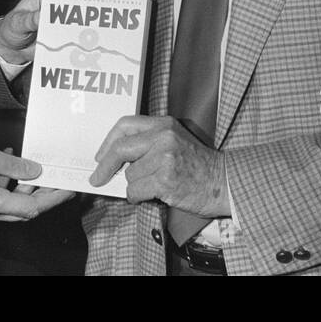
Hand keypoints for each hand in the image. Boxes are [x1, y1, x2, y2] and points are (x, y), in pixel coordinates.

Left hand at [0, 0, 104, 64]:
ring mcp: (65, 19)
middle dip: (96, 7)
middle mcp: (59, 4)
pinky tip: (97, 45)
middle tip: (108, 14)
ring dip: (95, 25)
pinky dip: (88, 39)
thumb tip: (41, 16)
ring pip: (84, 19)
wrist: (11, 48)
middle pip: (82, 2)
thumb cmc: (12, 29)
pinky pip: (79, 35)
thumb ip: (28, 20)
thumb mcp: (16, 23)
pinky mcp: (66, 34)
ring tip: (107, 31)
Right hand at [0, 138, 70, 222]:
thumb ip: (12, 165)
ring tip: (33, 165)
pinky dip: (7, 182)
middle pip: (23, 209)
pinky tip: (8, 162)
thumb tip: (35, 171)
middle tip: (59, 178)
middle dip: (43, 194)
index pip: (31, 208)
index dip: (53, 198)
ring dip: (24, 186)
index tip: (69, 189)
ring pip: (11, 203)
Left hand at [90, 116, 228, 216]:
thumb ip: (149, 142)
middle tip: (97, 178)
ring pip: (129, 175)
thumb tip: (116, 159)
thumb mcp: (176, 141)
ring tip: (155, 185)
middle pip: (120, 148)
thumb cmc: (200, 166)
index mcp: (165, 124)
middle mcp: (164, 136)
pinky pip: (135, 191)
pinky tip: (155, 194)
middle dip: (104, 166)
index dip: (108, 141)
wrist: (224, 182)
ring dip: (135, 186)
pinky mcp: (164, 179)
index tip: (100, 155)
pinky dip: (138, 197)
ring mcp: (164, 157)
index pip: (125, 124)